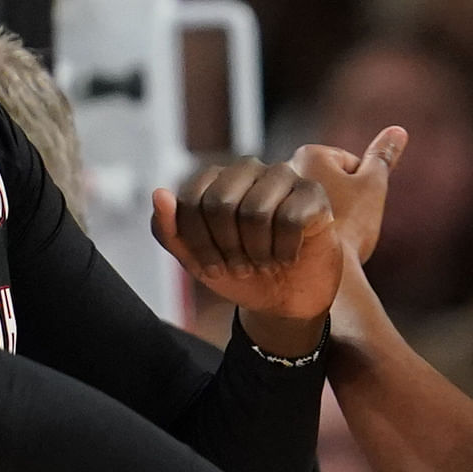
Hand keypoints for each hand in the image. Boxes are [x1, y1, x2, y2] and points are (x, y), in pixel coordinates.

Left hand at [151, 158, 343, 331]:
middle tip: (242, 267)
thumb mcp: (195, 261)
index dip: (199, 243)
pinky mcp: (313, 193)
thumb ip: (170, 231)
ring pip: (256, 211)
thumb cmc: (240, 273)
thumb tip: (159, 194)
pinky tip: (288, 257)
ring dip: (257, 252)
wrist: (284, 302)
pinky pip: (290, 220)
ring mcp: (283, 177)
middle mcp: (248, 170)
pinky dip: (284, 251)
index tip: (212, 267)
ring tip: (265, 263)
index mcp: (215, 179)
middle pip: (221, 204)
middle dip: (228, 248)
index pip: (192, 201)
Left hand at [287, 128, 404, 265]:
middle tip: (347, 223)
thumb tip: (398, 130)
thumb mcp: (372, 188)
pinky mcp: (270, 223)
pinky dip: (307, 231)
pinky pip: (297, 222)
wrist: (322, 274)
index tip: (357, 207)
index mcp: (310, 155)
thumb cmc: (351, 227)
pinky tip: (314, 245)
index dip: (361, 187)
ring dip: (323, 215)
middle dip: (339, 200)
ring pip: (312, 202)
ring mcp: (275, 198)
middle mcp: (286, 169)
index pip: (348, 163)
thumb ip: (383, 157)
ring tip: (332, 236)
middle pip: (327, 182)